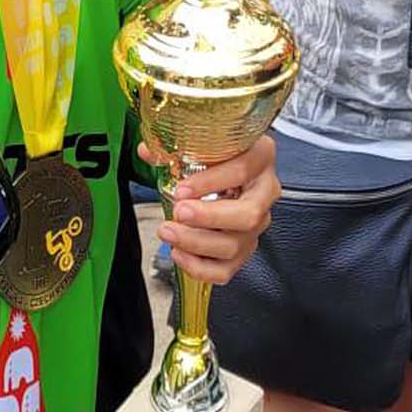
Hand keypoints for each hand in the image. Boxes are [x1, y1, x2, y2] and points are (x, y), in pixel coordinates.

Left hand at [152, 134, 278, 285]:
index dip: (210, 182)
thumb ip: (176, 147)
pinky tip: (180, 253)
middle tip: (180, 212)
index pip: (242, 171)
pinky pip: (227, 269)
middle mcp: (264, 191)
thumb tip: (147, 151)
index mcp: (260, 157)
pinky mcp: (245, 247)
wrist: (231, 168)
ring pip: (235, 245)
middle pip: (248, 214)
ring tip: (169, 232)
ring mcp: (258, 223)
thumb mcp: (205, 143)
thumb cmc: (221, 154)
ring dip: (196, 242)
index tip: (182, 189)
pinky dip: (200, 267)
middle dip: (208, 217)